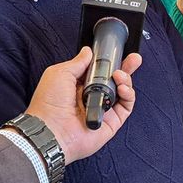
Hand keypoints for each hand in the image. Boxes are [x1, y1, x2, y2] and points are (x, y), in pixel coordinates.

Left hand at [25, 47, 141, 164]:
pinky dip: (129, 94)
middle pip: (114, 80)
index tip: (116, 53)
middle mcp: (91, 97)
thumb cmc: (49, 105)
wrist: (52, 131)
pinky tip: (122, 88)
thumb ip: (78, 62)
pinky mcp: (112, 122)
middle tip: (133, 59)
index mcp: (78, 85)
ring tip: (119, 75)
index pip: (100, 70)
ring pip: (122, 91)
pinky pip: (126, 106)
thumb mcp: (60, 73)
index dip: (109, 61)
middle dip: (126, 68)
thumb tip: (88, 52)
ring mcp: (103, 109)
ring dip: (125, 79)